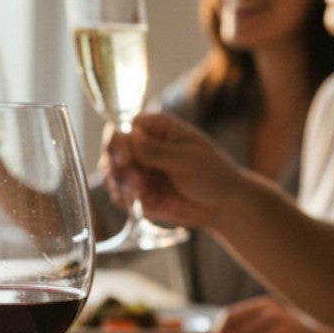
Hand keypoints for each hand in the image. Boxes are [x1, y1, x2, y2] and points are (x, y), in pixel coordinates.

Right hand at [103, 112, 240, 227]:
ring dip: (123, 187)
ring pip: (111, 175)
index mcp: (155, 128)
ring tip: (145, 195)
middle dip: (120, 170)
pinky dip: (128, 201)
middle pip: (111, 152)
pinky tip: (146, 203)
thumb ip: (158, 151)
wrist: (222, 205)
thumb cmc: (212, 174)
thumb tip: (132, 136)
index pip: (122, 128)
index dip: (117, 143)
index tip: (125, 160)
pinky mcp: (136, 191)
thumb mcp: (189, 160)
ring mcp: (137, 169)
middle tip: (139, 184)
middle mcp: (141, 146)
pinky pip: (119, 195)